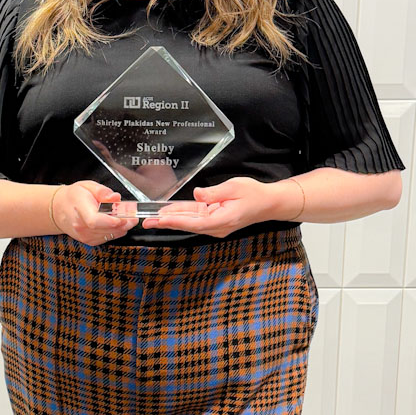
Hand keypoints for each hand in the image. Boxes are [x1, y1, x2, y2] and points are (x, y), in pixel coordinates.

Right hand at [53, 180, 138, 245]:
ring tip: (127, 217)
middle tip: (133, 215)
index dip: (113, 221)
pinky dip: (115, 231)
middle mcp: (81, 226)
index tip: (127, 216)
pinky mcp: (89, 241)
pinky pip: (108, 238)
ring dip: (122, 227)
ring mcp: (85, 236)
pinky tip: (117, 223)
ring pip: (110, 235)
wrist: (59, 209)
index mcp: (80, 210)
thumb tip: (115, 197)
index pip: (96, 221)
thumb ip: (103, 192)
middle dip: (124, 223)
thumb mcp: (87, 186)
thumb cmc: (74, 197)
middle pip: (107, 229)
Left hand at [140, 177, 272, 237]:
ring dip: (171, 220)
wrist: (268, 204)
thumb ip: (215, 192)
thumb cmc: (254, 194)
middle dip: (166, 223)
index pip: (194, 222)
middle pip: (188, 225)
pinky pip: (196, 219)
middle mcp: (217, 227)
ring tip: (152, 219)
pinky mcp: (215, 221)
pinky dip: (182, 216)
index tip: (160, 219)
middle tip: (146, 222)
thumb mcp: (235, 187)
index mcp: (223, 220)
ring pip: (190, 222)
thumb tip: (197, 194)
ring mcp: (216, 226)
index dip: (175, 221)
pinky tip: (168, 214)